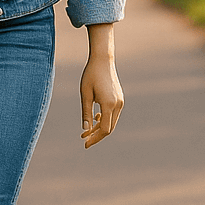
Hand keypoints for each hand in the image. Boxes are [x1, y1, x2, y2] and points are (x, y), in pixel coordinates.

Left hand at [80, 23, 122, 147]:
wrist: (102, 60)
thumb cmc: (90, 75)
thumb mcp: (85, 94)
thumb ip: (86, 113)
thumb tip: (85, 130)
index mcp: (109, 104)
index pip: (104, 129)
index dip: (95, 138)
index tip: (85, 143)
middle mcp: (118, 104)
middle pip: (109, 128)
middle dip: (97, 135)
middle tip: (84, 139)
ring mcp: (120, 101)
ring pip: (112, 122)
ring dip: (100, 128)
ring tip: (86, 131)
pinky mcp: (120, 98)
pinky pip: (113, 114)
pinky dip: (104, 119)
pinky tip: (95, 118)